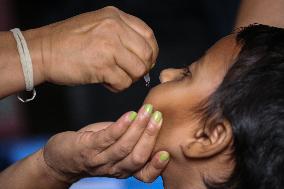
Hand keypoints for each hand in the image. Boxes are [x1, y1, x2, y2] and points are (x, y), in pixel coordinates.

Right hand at [30, 6, 157, 91]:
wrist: (41, 51)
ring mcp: (108, 46)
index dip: (151, 52)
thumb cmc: (69, 42)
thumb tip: (143, 54)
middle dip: (143, 68)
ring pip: (138, 70)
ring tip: (115, 78)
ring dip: (130, 79)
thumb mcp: (98, 25)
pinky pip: (124, 82)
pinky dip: (118, 87)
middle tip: (131, 74)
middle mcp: (114, 28)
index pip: (148, 35)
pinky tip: (106, 83)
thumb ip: (122, 34)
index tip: (145, 62)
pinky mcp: (101, 66)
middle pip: (147, 54)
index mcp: (115, 17)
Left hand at [42, 104, 168, 182]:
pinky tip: (129, 115)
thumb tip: (152, 121)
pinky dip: (120, 126)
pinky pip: (107, 138)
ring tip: (147, 111)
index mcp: (124, 169)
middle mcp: (114, 169)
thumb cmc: (94, 149)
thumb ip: (133, 140)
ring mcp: (100, 159)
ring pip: (124, 147)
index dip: (157, 166)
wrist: (61, 157)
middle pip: (137, 157)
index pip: (144, 174)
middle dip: (150, 137)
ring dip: (138, 128)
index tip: (166, 152)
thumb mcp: (116, 149)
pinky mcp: (87, 148)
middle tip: (158, 117)